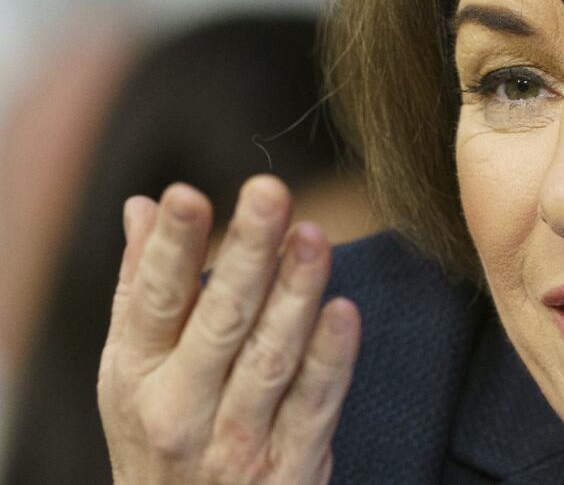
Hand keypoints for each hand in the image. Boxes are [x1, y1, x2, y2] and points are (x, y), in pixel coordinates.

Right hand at [98, 175, 360, 483]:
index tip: (186, 195)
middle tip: (269, 193)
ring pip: (271, 357)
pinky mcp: (289, 465)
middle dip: (246, 254)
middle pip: (219, 320)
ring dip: (296, 293)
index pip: (154, 300)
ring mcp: (237, 440)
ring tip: (313, 236)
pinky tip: (345, 311)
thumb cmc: (158, 434)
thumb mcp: (131, 371)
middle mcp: (181, 409)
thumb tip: (143, 206)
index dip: (171, 247)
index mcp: (138, 374)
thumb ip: (141, 287)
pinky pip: (314, 404)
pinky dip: (331, 358)